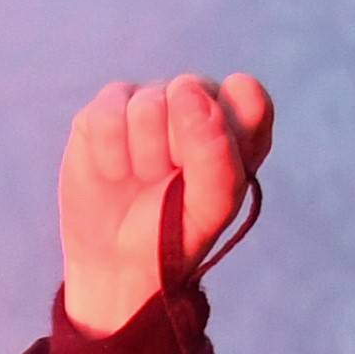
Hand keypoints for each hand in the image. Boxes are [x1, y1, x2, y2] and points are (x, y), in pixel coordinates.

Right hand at [57, 71, 275, 335]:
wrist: (117, 264)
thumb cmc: (173, 234)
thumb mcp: (209, 208)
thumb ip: (214, 150)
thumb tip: (186, 89)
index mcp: (238, 125)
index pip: (247, 96)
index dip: (223, 129)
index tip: (208, 171)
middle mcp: (196, 102)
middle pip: (191, 94)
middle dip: (177, 150)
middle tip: (170, 182)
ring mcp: (150, 102)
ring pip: (147, 105)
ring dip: (143, 158)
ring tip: (142, 180)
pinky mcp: (107, 108)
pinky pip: (108, 114)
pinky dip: (110, 155)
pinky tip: (115, 173)